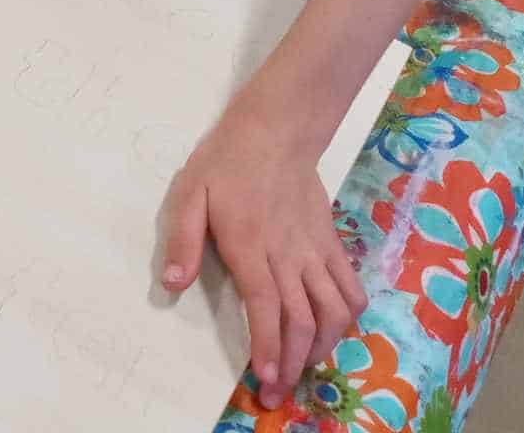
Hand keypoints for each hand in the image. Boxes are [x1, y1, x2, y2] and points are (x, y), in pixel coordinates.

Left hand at [160, 111, 366, 408]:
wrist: (275, 131)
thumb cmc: (225, 162)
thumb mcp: (188, 193)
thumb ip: (181, 240)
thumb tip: (172, 284)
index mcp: (250, 245)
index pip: (266, 306)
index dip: (269, 347)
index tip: (265, 379)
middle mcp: (288, 254)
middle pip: (301, 319)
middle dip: (293, 364)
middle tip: (279, 393)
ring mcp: (316, 250)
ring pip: (333, 311)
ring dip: (323, 347)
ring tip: (306, 369)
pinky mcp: (332, 244)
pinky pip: (351, 288)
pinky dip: (348, 317)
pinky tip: (334, 332)